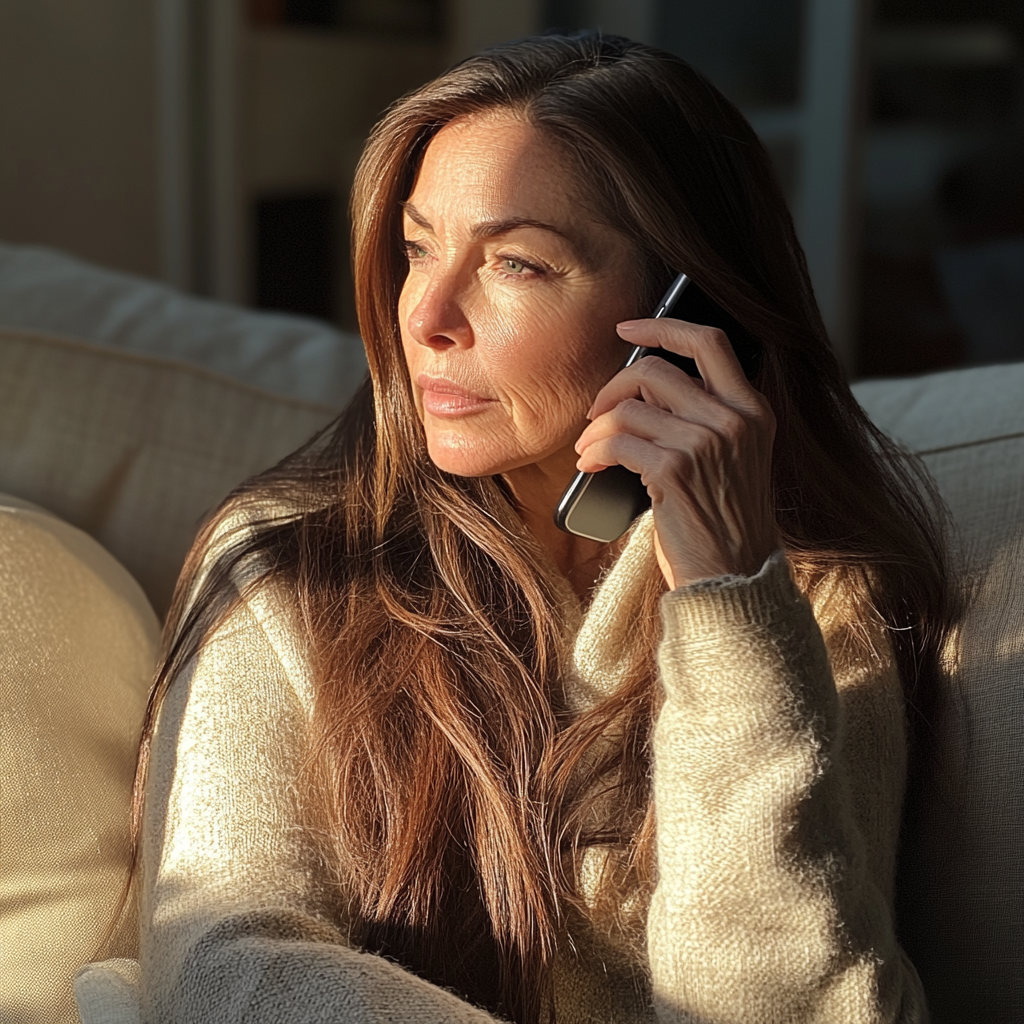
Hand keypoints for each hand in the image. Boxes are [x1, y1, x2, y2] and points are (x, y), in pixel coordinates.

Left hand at [573, 318, 778, 588]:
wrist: (733, 578)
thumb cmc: (722, 521)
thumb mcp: (731, 459)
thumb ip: (705, 417)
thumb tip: (643, 383)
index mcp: (753, 411)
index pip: (710, 342)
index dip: (664, 326)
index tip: (628, 329)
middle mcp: (735, 420)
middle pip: (656, 371)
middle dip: (613, 388)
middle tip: (597, 413)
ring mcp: (707, 444)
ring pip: (628, 407)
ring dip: (596, 428)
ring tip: (589, 449)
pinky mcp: (675, 471)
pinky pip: (617, 440)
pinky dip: (594, 451)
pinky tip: (590, 466)